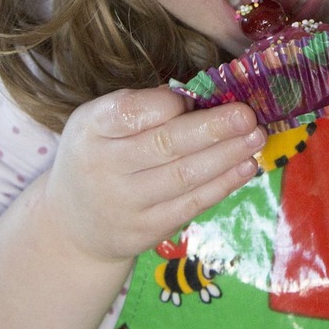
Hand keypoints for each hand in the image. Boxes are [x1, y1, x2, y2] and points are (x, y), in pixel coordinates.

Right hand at [42, 87, 264, 264]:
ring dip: (227, 156)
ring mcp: (125, 204)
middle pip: (165, 145)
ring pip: (184, 177)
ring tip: (256, 137)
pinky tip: (246, 166)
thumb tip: (200, 98)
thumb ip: (142, 107)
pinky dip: (223, 184)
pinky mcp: (146, 231)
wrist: (72, 223)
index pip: (130, 112)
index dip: (168, 103)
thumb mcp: (101, 121)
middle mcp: (104, 166)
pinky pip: (191, 205)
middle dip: (213, 128)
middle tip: (247, 115)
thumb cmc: (98, 154)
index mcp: (91, 127)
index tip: (196, 97)